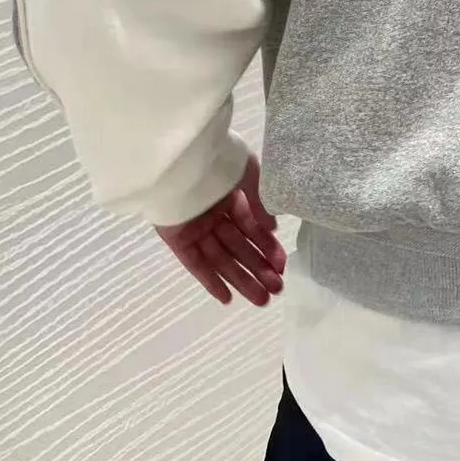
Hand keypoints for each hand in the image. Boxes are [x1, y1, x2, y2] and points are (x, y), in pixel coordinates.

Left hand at [154, 155, 286, 307]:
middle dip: (259, 269)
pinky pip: (195, 264)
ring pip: (222, 259)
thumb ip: (260, 202)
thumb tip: (272, 226)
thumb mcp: (248, 175)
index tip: (282, 265)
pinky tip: (227, 298)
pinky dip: (210, 281)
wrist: (181, 160)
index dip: (267, 247)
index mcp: (230, 197)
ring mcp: (196, 229)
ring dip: (242, 280)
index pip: (251, 228)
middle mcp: (213, 215)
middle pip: (238, 248)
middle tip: (277, 289)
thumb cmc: (218, 162)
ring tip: (262, 300)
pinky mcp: (177, 240)